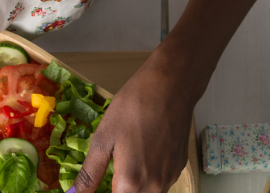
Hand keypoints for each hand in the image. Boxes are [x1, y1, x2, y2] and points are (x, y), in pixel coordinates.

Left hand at [73, 52, 199, 192]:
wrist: (171, 86)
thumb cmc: (134, 107)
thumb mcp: (103, 139)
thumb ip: (89, 173)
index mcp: (132, 182)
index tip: (94, 186)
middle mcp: (154, 187)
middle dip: (117, 191)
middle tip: (105, 176)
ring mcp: (170, 178)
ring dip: (131, 188)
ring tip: (120, 166)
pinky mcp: (179, 168)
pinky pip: (159, 184)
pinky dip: (146, 180)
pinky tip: (139, 158)